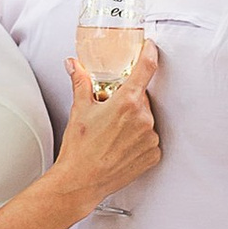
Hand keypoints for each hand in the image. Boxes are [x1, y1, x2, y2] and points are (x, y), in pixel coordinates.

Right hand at [56, 45, 159, 214]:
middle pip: (142, 98)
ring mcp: (150, 138)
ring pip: (146, 119)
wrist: (81, 181)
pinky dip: (138, 139)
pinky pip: (150, 139)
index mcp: (127, 103)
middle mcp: (143, 119)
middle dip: (128, 100)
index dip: (150, 54)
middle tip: (110, 111)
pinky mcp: (153, 155)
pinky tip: (121, 145)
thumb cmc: (79, 149)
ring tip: (113, 133)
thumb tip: (75, 66)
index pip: (146, 68)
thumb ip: (81, 82)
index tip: (150, 48)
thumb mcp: (79, 110)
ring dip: (134, 121)